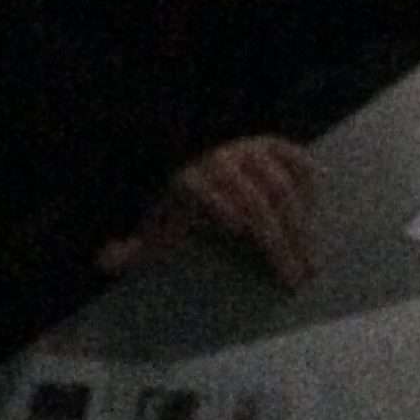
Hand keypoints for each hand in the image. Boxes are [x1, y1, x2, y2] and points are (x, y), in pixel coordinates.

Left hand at [96, 137, 315, 287]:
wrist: (186, 153)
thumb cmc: (172, 202)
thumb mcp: (152, 226)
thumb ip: (132, 248)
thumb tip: (103, 261)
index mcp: (189, 179)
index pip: (207, 192)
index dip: (222, 205)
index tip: (240, 232)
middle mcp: (222, 161)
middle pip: (257, 203)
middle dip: (280, 242)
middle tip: (298, 277)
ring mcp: (248, 150)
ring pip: (280, 185)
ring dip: (299, 223)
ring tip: (310, 257)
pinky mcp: (269, 143)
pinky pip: (292, 155)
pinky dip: (307, 176)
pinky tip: (317, 202)